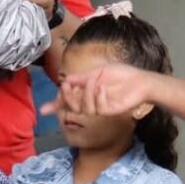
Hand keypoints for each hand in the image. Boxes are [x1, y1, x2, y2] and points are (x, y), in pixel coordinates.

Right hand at [40, 62, 154, 116]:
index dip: (56, 105)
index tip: (44, 110)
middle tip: (67, 86)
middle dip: (66, 97)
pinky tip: (103, 89)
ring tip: (93, 82)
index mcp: (86, 91)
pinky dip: (97, 97)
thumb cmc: (121, 74)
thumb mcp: (96, 72)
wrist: (139, 80)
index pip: (68, 100)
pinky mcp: (109, 111)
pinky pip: (97, 108)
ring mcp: (100, 107)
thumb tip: (64, 82)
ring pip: (82, 109)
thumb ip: (80, 78)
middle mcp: (91, 101)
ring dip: (84, 94)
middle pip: (71, 106)